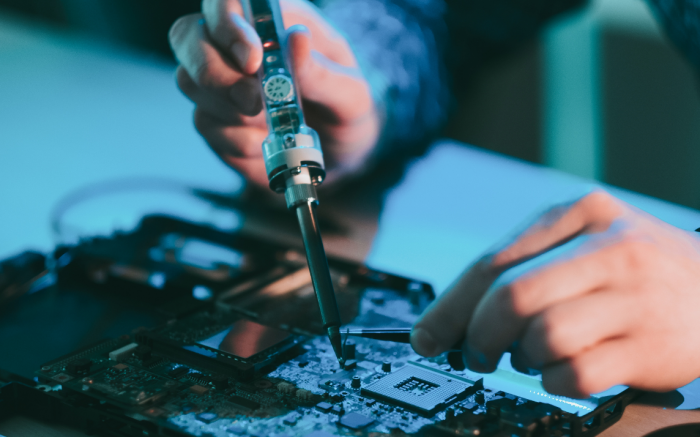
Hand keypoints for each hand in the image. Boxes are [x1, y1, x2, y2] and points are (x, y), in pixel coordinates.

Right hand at [168, 0, 379, 187]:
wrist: (342, 155)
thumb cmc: (348, 112)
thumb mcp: (351, 96)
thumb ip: (323, 72)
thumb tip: (296, 37)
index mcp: (273, 22)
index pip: (226, 1)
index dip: (227, 24)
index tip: (251, 60)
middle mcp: (237, 46)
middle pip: (187, 35)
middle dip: (215, 73)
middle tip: (254, 103)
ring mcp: (221, 82)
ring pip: (189, 81)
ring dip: (229, 111)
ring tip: (271, 124)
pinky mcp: (215, 118)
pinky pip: (204, 123)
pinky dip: (236, 141)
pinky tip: (264, 143)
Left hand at [411, 190, 699, 397]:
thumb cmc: (635, 268)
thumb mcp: (583, 241)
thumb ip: (522, 268)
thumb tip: (452, 321)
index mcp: (581, 213)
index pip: (494, 261)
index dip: (450, 306)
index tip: (427, 336)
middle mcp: (609, 248)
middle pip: (511, 298)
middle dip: (479, 335)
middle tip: (477, 354)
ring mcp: (634, 297)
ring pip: (542, 337)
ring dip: (522, 358)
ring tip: (533, 355)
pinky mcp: (650, 346)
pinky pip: (574, 373)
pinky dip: (553, 380)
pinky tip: (561, 370)